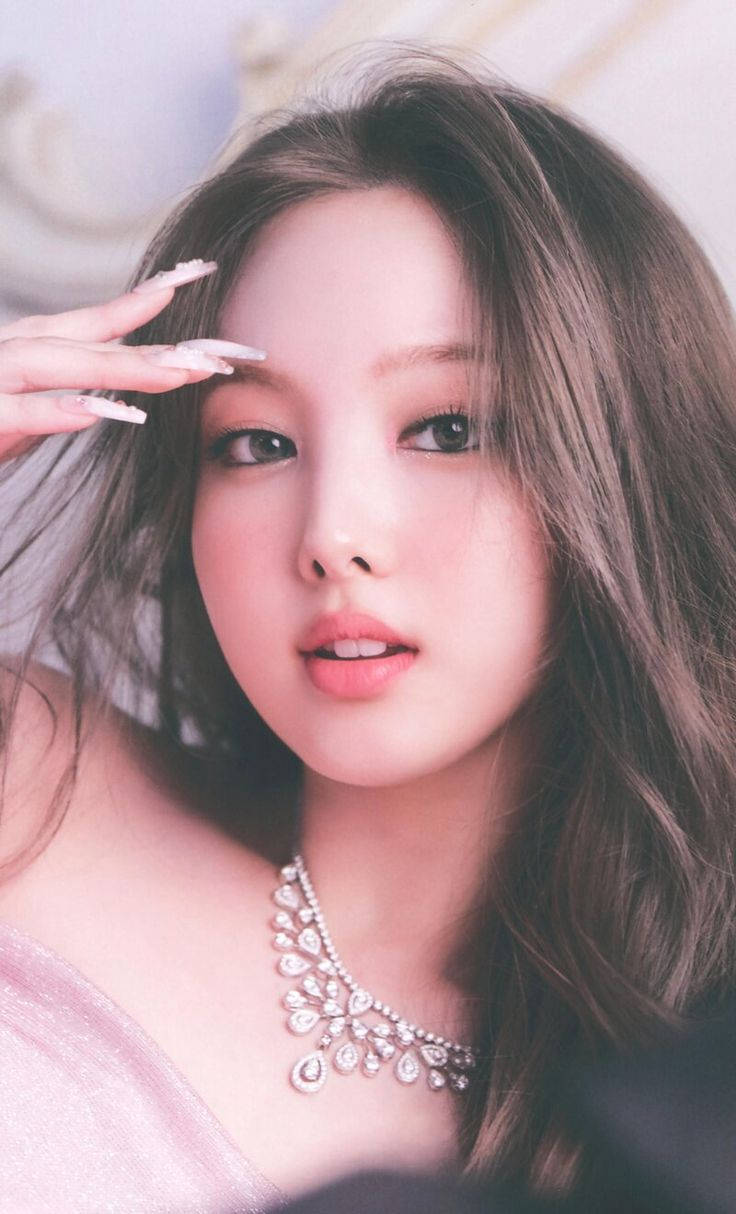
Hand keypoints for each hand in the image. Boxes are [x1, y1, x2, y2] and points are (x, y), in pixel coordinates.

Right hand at [0, 262, 253, 461]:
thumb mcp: (18, 419)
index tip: (199, 281)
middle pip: (93, 341)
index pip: (96, 323)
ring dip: (122, 367)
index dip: (147, 303)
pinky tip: (101, 411)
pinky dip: (58, 409)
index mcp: (26, 350)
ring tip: (179, 374)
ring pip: (62, 365)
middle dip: (159, 344)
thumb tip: (101, 399)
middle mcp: (9, 354)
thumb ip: (55, 404)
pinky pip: (19, 410)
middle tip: (221, 354)